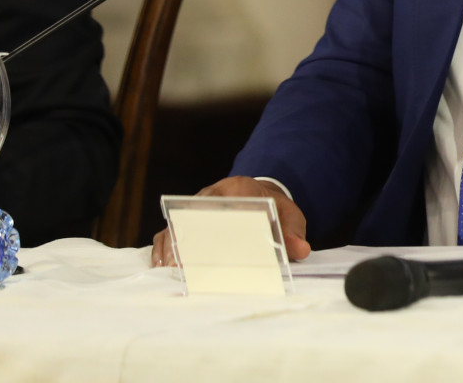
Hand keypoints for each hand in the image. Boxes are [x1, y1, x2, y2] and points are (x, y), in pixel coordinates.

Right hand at [150, 176, 309, 265]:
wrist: (261, 197)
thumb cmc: (274, 210)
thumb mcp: (290, 217)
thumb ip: (293, 233)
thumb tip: (300, 250)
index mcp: (239, 189)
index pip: (226, 203)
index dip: (216, 223)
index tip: (212, 244)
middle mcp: (211, 195)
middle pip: (192, 216)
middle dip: (184, 240)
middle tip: (180, 266)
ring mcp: (194, 207)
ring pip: (175, 225)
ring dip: (170, 248)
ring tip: (169, 272)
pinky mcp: (184, 220)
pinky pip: (167, 232)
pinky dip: (162, 250)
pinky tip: (162, 270)